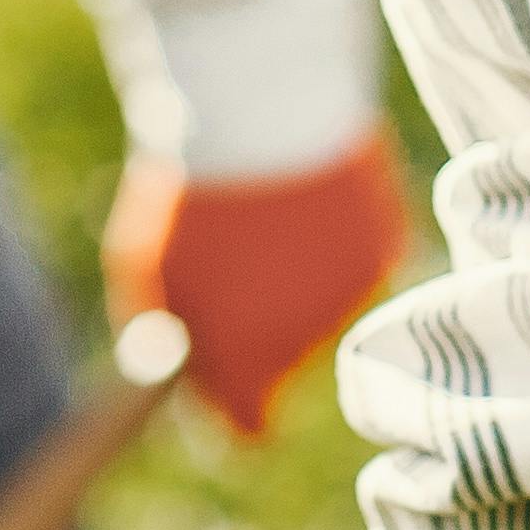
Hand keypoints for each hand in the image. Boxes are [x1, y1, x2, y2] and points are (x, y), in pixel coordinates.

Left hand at [106, 130, 413, 435]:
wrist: (262, 104)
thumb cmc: (188, 189)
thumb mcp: (142, 265)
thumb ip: (160, 334)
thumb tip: (178, 370)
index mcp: (244, 360)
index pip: (248, 425)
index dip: (235, 409)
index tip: (226, 379)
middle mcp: (305, 340)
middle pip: (282, 355)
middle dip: (259, 324)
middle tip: (231, 258)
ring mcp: (351, 292)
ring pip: (318, 302)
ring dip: (295, 275)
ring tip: (265, 212)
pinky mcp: (387, 243)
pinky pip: (355, 256)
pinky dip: (334, 235)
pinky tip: (304, 191)